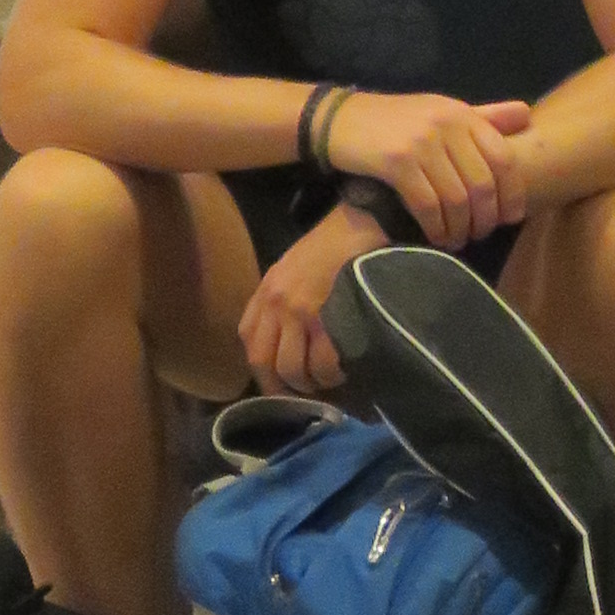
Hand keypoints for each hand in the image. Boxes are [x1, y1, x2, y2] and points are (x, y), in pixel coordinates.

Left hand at [238, 203, 384, 395]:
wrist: (364, 219)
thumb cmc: (335, 244)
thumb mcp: (295, 268)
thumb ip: (285, 302)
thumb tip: (290, 346)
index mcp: (266, 291)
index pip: (250, 344)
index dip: (264, 373)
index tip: (283, 387)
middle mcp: (276, 302)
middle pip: (266, 363)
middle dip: (287, 388)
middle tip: (310, 395)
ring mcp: (299, 310)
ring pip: (294, 369)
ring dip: (313, 384)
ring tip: (333, 381)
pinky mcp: (326, 315)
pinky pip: (323, 362)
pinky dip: (334, 375)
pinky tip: (348, 369)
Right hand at [325, 90, 533, 250]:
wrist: (341, 120)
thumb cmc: (397, 120)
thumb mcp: (442, 111)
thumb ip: (484, 116)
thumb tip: (528, 115)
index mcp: (462, 114)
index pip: (504, 158)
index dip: (512, 193)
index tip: (510, 218)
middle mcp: (446, 125)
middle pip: (482, 184)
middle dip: (485, 218)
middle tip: (479, 234)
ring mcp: (421, 142)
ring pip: (456, 199)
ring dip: (460, 228)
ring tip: (457, 239)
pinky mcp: (396, 162)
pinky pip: (427, 205)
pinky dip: (435, 228)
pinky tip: (435, 237)